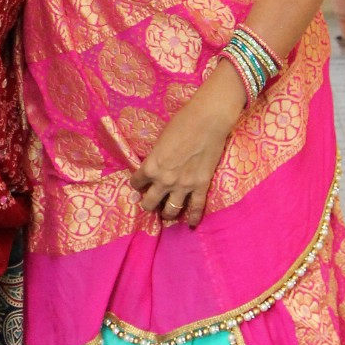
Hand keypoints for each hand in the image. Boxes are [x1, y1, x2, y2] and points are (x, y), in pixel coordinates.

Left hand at [128, 92, 235, 228]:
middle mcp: (164, 180)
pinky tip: (191, 224)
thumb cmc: (182, 122)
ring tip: (167, 214)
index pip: (136, 183)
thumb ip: (156, 157)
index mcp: (151, 166)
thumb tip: (156, 164)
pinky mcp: (201, 186)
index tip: (139, 184)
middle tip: (151, 201)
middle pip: (149, 203)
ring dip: (166, 213)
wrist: (208, 120)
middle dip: (148, 203)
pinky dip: (194, 218)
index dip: (137, 184)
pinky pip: (197, 208)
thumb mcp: (160, 140)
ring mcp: (183, 186)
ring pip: (170, 211)